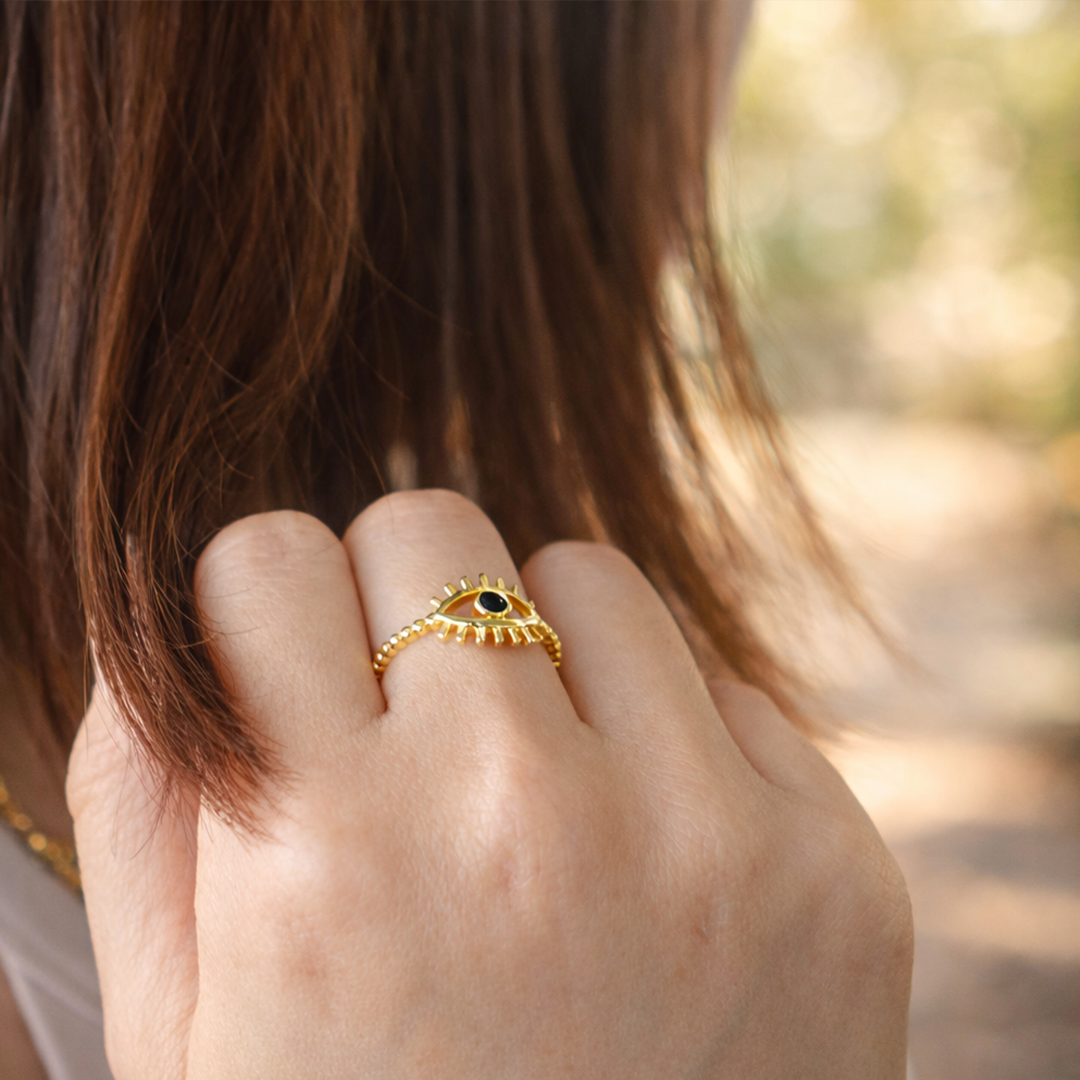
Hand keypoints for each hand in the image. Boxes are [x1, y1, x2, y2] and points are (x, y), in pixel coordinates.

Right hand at [68, 490, 912, 1079]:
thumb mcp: (187, 1035)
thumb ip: (148, 807)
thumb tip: (171, 621)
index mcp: (328, 864)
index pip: (263, 559)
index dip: (263, 605)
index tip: (288, 661)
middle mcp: (519, 822)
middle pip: (428, 527)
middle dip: (393, 605)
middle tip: (406, 720)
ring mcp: (699, 834)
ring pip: (582, 572)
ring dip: (537, 644)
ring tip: (529, 778)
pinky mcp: (826, 861)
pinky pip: (719, 680)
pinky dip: (664, 729)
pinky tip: (642, 853)